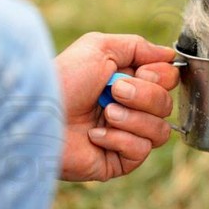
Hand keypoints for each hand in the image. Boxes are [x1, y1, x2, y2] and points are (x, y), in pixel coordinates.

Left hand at [54, 33, 178, 180]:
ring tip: (104, 113)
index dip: (159, 76)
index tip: (138, 72)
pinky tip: (94, 136)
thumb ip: (138, 47)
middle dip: (143, 95)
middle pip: (167, 104)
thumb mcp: (100, 47)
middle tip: (112, 92)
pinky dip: (119, 139)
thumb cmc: (64, 78)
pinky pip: (141, 151)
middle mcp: (131, 108)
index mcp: (129, 81)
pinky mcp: (118, 161)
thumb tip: (171, 56)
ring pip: (160, 130)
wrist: (38, 113)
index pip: (169, 80)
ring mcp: (125, 136)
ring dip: (132, 119)